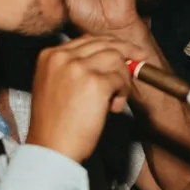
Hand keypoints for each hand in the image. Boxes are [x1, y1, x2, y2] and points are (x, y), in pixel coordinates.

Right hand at [26, 35, 134, 161]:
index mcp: (50, 56)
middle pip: (104, 45)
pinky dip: (123, 94)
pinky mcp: (95, 83)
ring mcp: (78, 68)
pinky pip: (121, 80)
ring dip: (122, 80)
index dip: (110, 46)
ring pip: (116, 59)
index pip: (87, 41)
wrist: (51, 148)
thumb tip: (107, 60)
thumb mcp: (55, 86)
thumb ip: (73, 69)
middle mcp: (62, 57)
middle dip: (125, 53)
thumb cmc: (55, 125)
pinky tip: (113, 108)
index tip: (124, 51)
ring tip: (114, 100)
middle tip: (139, 59)